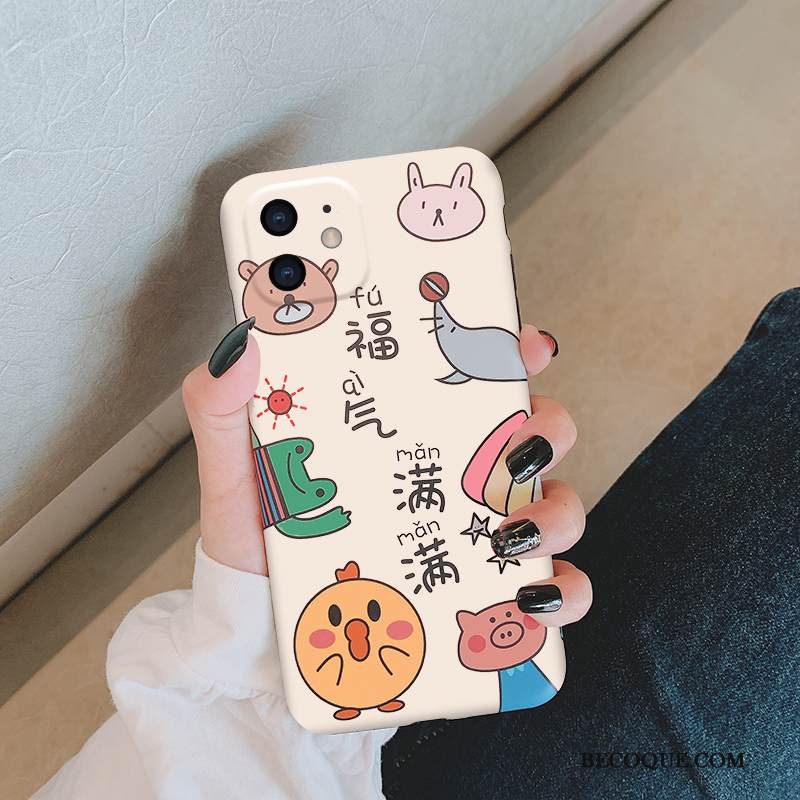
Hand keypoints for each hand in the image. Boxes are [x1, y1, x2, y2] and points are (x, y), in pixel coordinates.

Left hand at [181, 319, 592, 629]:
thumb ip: (226, 407)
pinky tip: (530, 600)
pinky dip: (562, 592)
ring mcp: (473, 531)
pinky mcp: (481, 593)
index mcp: (407, 428)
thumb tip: (241, 344)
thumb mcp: (235, 469)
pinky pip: (550, 588)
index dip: (512, 351)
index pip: (475, 374)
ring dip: (554, 514)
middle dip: (545, 432)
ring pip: (555, 505)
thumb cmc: (256, 540)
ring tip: (507, 535)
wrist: (257, 627)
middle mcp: (452, 472)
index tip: (521, 346)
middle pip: (535, 432)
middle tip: (510, 451)